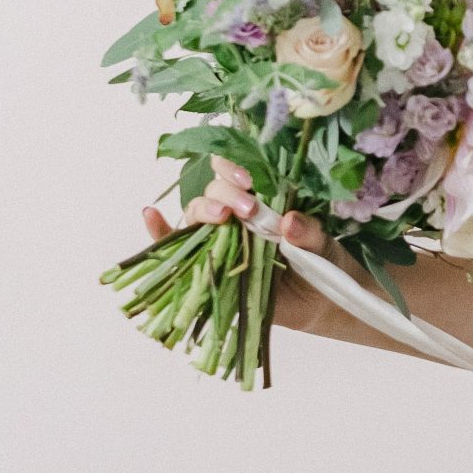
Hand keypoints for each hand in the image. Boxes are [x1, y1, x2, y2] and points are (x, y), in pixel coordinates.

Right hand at [140, 157, 333, 331]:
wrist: (321, 303)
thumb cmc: (321, 264)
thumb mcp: (321, 244)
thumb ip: (308, 232)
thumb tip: (289, 222)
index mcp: (261, 200)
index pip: (235, 173)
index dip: (232, 169)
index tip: (248, 180)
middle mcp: (236, 217)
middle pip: (214, 194)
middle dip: (225, 196)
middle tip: (248, 210)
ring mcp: (221, 242)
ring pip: (196, 216)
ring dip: (202, 211)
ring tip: (220, 218)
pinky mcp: (212, 268)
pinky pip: (179, 250)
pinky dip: (161, 233)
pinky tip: (151, 216)